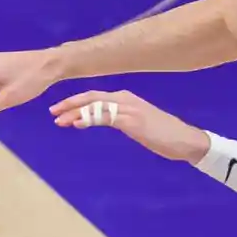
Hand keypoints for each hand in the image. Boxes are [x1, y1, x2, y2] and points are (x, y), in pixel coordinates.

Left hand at [48, 90, 211, 162]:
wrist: (185, 140)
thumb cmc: (162, 134)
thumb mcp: (135, 123)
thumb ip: (117, 118)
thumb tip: (98, 120)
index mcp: (125, 98)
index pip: (94, 96)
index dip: (74, 101)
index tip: (58, 109)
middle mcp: (125, 98)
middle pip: (90, 97)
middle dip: (69, 103)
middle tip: (51, 111)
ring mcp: (129, 108)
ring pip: (95, 106)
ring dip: (75, 113)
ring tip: (58, 120)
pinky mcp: (133, 120)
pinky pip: (106, 117)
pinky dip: (89, 119)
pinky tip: (77, 124)